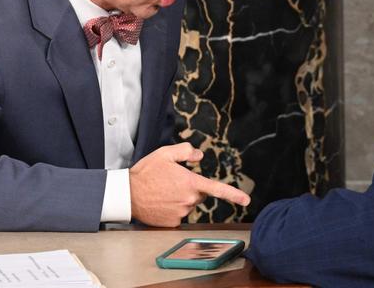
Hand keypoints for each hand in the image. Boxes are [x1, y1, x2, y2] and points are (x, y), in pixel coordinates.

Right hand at [129, 142, 250, 226]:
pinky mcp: (172, 222)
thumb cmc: (146, 172)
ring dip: (180, 198)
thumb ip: (185, 151)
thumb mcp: (165, 153)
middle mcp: (188, 200)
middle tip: (171, 182)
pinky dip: (172, 209)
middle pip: (199, 194)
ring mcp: (180, 213)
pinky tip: (160, 202)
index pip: (217, 188)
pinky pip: (178, 214)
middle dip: (190, 188)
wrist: (127, 194)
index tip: (246, 200)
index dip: (234, 194)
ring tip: (162, 191)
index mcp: (190, 182)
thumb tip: (199, 155)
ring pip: (188, 204)